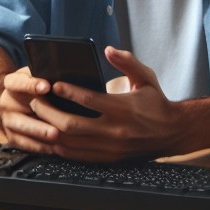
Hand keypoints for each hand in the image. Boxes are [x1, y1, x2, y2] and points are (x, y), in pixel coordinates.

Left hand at [0, 47, 181, 161]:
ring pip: (70, 144)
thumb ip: (127, 61)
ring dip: (50, 131)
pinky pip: (77, 156)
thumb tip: (108, 49)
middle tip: (37, 101)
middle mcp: (114, 131)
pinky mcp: (107, 159)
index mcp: (123, 108)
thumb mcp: (146, 77)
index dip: (68, 92)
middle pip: (72, 125)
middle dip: (49, 112)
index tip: (53, 84)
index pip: (89, 100)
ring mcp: (110, 148)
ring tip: (38, 117)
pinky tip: (51, 137)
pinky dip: (61, 147)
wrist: (172, 133)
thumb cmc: (156, 102)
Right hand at [0, 66, 60, 153]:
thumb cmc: (31, 83)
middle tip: (55, 122)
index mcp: (11, 83)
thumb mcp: (33, 72)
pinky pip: (25, 143)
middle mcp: (6, 102)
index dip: (32, 84)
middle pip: (20, 110)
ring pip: (23, 128)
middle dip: (39, 117)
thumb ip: (43, 72)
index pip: (18, 82)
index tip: (47, 86)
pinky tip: (55, 147)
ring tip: (56, 136)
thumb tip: (61, 71)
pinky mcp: (11, 136)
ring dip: (40, 134)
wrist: (12, 100)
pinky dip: (40, 146)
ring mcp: (7, 120)